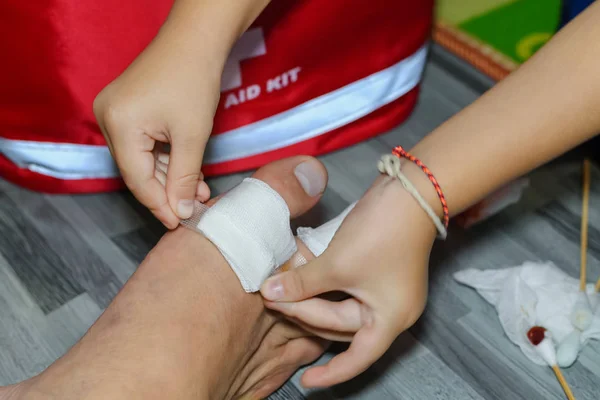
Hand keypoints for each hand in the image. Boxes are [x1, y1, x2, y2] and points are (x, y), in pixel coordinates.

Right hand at [94, 26, 222, 228]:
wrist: (195, 42)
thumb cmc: (193, 81)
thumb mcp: (192, 136)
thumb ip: (185, 177)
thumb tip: (182, 211)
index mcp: (119, 125)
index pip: (137, 180)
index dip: (159, 205)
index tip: (179, 223)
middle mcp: (108, 119)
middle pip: (138, 171)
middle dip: (169, 191)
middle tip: (193, 208)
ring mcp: (115, 112)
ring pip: (143, 160)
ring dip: (172, 176)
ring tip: (199, 191)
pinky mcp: (126, 109)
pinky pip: (145, 144)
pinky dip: (167, 158)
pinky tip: (190, 172)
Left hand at [260, 175, 437, 387]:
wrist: (409, 191)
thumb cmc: (382, 233)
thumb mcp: (338, 264)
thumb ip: (303, 283)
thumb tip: (271, 293)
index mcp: (390, 318)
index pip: (358, 357)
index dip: (332, 373)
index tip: (306, 383)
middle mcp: (390, 309)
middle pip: (342, 326)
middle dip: (306, 314)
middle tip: (273, 301)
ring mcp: (384, 290)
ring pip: (340, 305)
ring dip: (311, 298)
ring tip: (281, 291)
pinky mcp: (375, 271)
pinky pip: (344, 288)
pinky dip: (322, 284)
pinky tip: (301, 277)